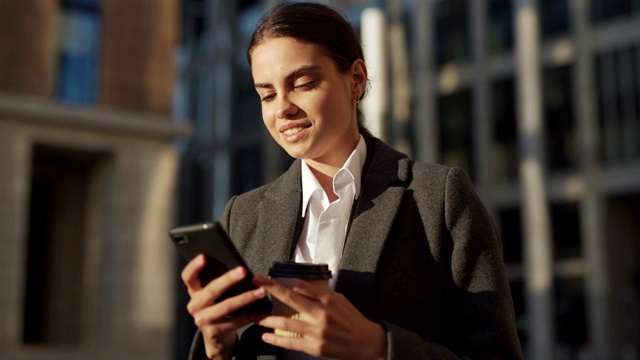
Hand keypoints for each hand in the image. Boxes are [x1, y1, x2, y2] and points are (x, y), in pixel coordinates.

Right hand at [181, 254, 267, 358]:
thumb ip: (220, 283)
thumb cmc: (219, 307)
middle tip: (244, 270)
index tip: (204, 256)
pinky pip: (234, 322)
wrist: (217, 337)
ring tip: (261, 291)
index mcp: (194, 292)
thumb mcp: (215, 296)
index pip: (188, 277)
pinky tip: (260, 311)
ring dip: (246, 298)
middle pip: (211, 290)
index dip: (194, 267)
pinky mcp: (213, 333)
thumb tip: (240, 268)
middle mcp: (194, 306)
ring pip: (226, 306)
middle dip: (228, 279)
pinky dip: (249, 316)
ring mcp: (202, 321)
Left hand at [253, 274, 386, 359]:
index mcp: (327, 299)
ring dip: (267, 318)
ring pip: (286, 323)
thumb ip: (318, 293)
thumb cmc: (351, 318)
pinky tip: (266, 336)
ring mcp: (317, 332)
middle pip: (290, 298)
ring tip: (254, 316)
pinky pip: (291, 343)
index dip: (282, 281)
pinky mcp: (315, 347)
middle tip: (255, 282)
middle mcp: (321, 314)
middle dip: (270, 289)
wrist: (366, 342)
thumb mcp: (338, 299)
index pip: (300, 285)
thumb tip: (297, 285)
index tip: (267, 276)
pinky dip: (276, 339)